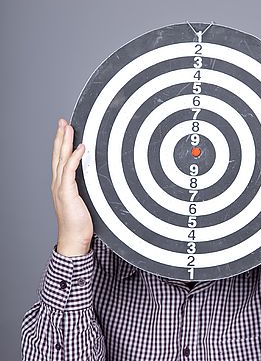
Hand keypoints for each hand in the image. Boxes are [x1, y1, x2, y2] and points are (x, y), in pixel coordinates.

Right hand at [51, 118, 92, 255]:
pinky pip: (70, 171)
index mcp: (62, 185)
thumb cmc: (81, 223)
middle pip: (58, 155)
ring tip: (68, 128)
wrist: (75, 239)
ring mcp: (61, 188)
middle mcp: (59, 184)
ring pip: (62, 159)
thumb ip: (90, 188)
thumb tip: (102, 179)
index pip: (61, 159)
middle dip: (60, 137)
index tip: (65, 129)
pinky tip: (81, 148)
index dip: (62, 143)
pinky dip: (75, 158)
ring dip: (65, 142)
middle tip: (62, 121)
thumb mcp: (87, 201)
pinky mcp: (66, 193)